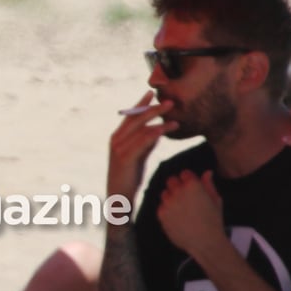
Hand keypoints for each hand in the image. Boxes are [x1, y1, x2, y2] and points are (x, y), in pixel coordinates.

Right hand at [107, 91, 176, 207]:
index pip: (130, 116)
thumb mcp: (138, 156)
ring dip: (159, 121)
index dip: (141, 104)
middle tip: (169, 102)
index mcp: (117, 137)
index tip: (152, 93)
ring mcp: (119, 148)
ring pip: (141, 128)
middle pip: (136, 118)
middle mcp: (116, 140)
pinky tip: (165, 129)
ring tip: (174, 117)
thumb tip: (156, 130)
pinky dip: (155, 133)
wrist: (119, 196)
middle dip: (153, 108)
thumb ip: (145, 143)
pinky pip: (142, 141)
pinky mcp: (125, 157)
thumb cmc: (129, 177)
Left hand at [156, 170, 224, 258]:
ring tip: (181, 209)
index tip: (192, 187)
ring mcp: (168, 203)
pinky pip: (161, 207)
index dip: (188, 179)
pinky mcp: (161, 214)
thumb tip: (206, 172)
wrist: (205, 242)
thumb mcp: (216, 200)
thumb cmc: (214, 221)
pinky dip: (166, 210)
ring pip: (164, 193)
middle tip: (185, 197)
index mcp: (193, 185)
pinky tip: (176, 217)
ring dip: (170, 197)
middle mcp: (178, 191)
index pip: (184, 173)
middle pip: (171, 181)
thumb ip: (208, 184)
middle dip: (177, 186)